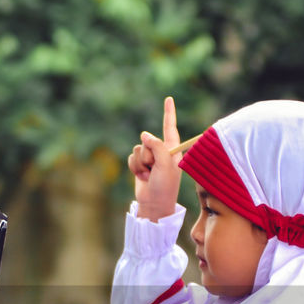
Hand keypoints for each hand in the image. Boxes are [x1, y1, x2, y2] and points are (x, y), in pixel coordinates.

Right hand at [128, 96, 182, 221]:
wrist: (154, 204)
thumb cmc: (165, 186)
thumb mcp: (165, 164)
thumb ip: (157, 146)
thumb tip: (144, 135)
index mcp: (173, 150)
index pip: (170, 127)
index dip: (169, 113)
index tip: (169, 99)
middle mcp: (161, 151)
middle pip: (148, 140)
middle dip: (147, 155)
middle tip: (154, 170)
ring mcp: (150, 158)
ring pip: (137, 149)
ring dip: (141, 164)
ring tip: (149, 175)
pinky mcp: (139, 165)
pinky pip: (131, 158)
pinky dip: (134, 168)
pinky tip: (142, 177)